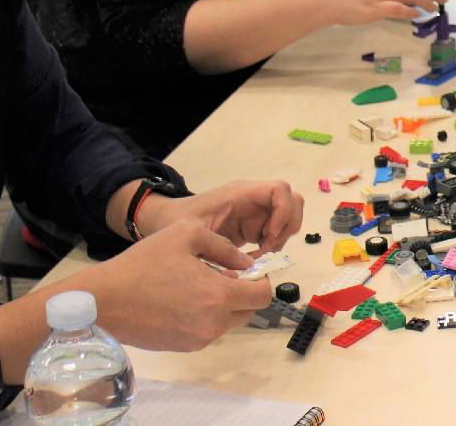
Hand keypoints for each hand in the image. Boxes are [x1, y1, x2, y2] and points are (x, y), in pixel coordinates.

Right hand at [77, 219, 272, 351]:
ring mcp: (197, 340)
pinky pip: (207, 331)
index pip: (262, 296)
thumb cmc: (144, 263)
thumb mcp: (186, 235)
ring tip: (196, 285)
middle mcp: (213, 324)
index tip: (249, 271)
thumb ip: (224, 247)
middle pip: (248, 311)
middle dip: (243, 293)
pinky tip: (181, 300)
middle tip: (221, 276)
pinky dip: (204, 316)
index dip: (261, 280)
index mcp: (219, 296)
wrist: (103, 300)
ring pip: (228, 322)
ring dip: (223, 305)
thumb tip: (245, 264)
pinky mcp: (182, 347)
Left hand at [141, 180, 303, 252]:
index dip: (283, 212)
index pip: (279, 190)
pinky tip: (253, 259)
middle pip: (292, 203)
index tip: (268, 236)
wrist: (163, 222)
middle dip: (286, 227)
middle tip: (267, 248)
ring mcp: (254, 214)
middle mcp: (252, 200)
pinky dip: (271, 247)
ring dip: (280, 239)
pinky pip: (275, 233)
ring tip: (258, 257)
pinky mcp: (252, 227)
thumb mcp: (192, 232)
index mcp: (240, 194)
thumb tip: (246, 264)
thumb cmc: (175, 221)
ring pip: (287, 219)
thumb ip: (218, 246)